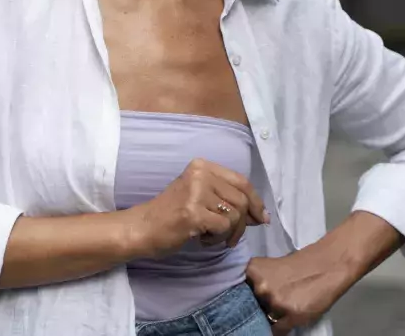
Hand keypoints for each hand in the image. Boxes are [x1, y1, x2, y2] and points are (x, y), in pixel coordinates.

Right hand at [128, 158, 268, 258]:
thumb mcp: (200, 196)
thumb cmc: (172, 214)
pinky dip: (218, 239)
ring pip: (235, 215)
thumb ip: (226, 198)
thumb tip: (260, 214)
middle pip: (241, 199)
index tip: (260, 217)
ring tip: (211, 237)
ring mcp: (196, 192)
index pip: (241, 181)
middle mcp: (200, 173)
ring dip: (228, 233)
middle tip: (231, 238)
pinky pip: (223, 227)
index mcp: (202, 165)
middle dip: (243, 223)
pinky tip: (203, 239)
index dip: (255, 201)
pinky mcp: (193, 212)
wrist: (143, 227)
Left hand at [245, 247, 351, 334]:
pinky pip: (277, 330)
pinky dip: (279, 329)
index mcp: (253, 271)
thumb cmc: (298, 265)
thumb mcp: (268, 267)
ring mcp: (276, 302)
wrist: (327, 266)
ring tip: (281, 307)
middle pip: (249, 306)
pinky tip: (284, 321)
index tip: (241, 302)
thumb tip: (241, 297)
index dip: (240, 298)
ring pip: (263, 318)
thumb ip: (254, 280)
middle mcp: (261, 287)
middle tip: (268, 302)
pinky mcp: (291, 315)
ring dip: (269, 316)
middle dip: (256, 306)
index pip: (236, 291)